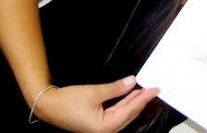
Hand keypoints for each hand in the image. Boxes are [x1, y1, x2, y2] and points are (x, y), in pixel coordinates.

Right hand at [33, 76, 158, 131]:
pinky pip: (116, 114)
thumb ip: (116, 88)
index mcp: (104, 128)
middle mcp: (105, 132)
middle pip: (129, 114)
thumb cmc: (68, 101)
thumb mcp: (94, 92)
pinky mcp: (97, 125)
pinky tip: (131, 96)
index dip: (144, 98)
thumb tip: (133, 81)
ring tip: (145, 91)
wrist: (48, 106)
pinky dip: (124, 105)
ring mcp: (101, 130)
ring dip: (134, 103)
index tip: (156, 89)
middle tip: (154, 89)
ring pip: (123, 115)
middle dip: (141, 101)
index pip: (130, 110)